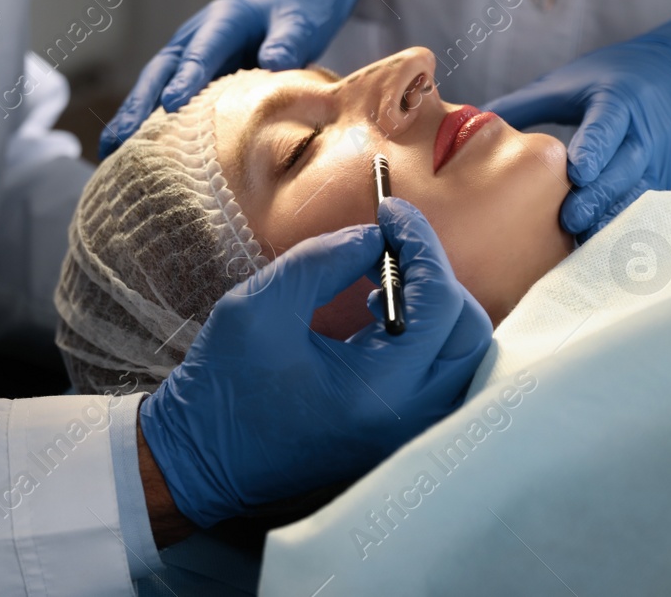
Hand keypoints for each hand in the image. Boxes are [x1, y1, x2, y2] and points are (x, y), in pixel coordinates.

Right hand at [99, 0, 361, 156]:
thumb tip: (275, 62)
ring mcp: (185, 57)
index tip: (173, 104)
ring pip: (152, 87)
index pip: (200, 50)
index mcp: (222, 20)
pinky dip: (144, 125)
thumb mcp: (300, 20)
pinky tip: (127, 153)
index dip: (186, 76)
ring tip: (111, 150)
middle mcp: (194, 37)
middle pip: (161, 69)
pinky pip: (161, 101)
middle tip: (125, 135)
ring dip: (131, 117)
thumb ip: (290, 39)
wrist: (283, 6)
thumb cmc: (294, 15)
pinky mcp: (185, 78)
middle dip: (141, 102)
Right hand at [137, 199, 490, 528]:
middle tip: (390, 244)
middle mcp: (405, 419)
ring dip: (435, 305)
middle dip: (436, 275)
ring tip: (382, 279)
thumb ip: (323, 260)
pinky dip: (426, 333)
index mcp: (376, 391)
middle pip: (468, 334)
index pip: (439, 305)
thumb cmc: (223, 383)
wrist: (203, 457)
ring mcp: (405, 432)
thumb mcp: (261, 304)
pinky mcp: (395, 433)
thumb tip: (375, 236)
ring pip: (462, 356)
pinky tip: (380, 312)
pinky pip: (440, 375)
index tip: (390, 212)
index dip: (421, 246)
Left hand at [486, 7, 670, 237]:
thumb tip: (471, 123)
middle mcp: (642, 137)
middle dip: (598, 195)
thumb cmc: (612, 80)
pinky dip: (617, 230)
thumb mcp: (570, 82)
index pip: (608, 127)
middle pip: (624, 170)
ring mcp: (654, 165)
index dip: (595, 150)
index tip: (578, 172)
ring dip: (607, 220)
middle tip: (569, 219)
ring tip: (577, 245)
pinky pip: (639, 212)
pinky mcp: (657, 186)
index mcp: (620, 103)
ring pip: (633, 197)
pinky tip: (592, 253)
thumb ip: (525, 104)